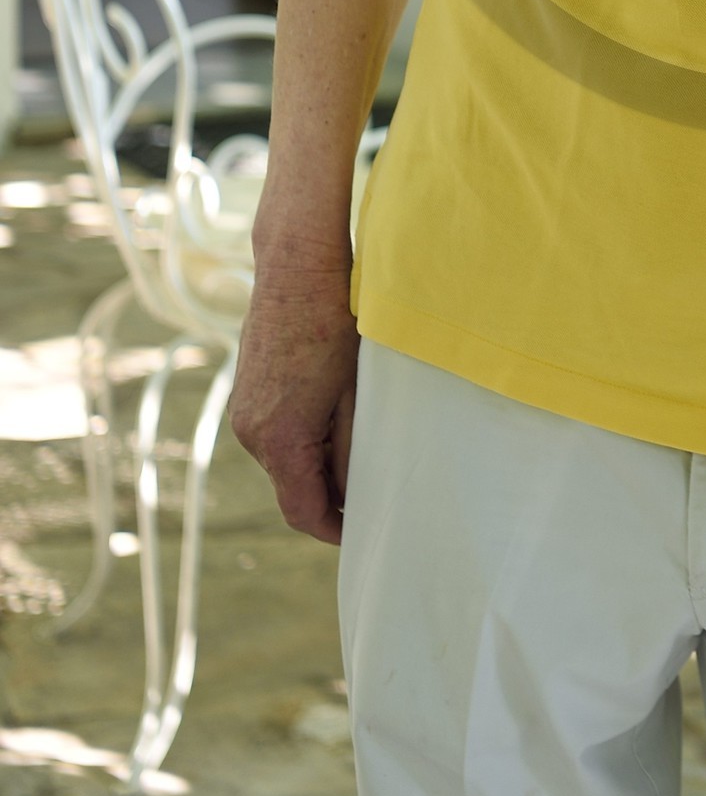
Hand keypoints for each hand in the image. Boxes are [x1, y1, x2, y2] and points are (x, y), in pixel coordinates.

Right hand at [230, 262, 358, 544]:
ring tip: (356, 439)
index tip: (365, 530)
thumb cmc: (334, 322)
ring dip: (316, 462)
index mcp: (278, 438)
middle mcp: (250, 432)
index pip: (304, 511)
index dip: (335, 529)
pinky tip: (333, 411)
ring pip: (284, 461)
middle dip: (330, 494)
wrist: (297, 265)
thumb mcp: (356, 392)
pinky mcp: (246, 393)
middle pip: (293, 488)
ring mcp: (244, 412)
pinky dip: (302, 437)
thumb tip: (357, 493)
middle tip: (373, 486)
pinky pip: (275, 433)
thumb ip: (353, 449)